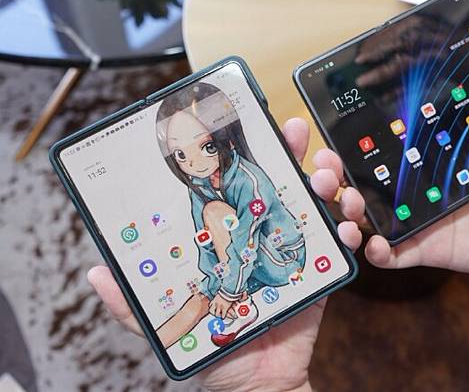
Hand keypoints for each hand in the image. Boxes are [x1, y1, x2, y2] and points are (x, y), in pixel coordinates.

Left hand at [87, 118, 362, 391]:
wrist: (257, 382)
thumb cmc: (215, 348)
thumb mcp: (167, 323)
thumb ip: (134, 303)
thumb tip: (97, 273)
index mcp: (234, 237)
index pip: (248, 184)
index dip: (259, 153)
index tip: (267, 127)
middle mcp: (267, 236)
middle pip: (291, 184)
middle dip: (304, 156)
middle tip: (304, 141)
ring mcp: (295, 250)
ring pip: (320, 205)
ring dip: (329, 185)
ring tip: (328, 183)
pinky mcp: (320, 273)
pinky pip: (339, 246)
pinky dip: (346, 230)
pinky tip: (345, 228)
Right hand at [311, 59, 468, 287]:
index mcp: (423, 159)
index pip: (377, 147)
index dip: (348, 139)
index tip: (330, 127)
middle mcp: (409, 188)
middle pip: (356, 180)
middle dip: (330, 173)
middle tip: (326, 165)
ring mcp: (412, 219)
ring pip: (363, 217)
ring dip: (345, 210)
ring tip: (349, 201)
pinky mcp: (421, 247)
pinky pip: (391, 254)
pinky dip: (377, 253)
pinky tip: (376, 245)